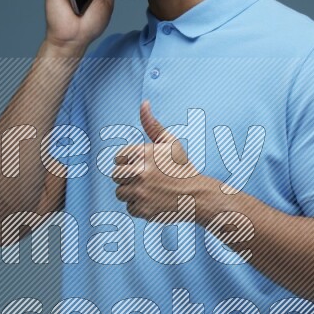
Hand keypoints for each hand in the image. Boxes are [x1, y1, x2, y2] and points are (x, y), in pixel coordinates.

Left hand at [111, 100, 207, 221]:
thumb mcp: (169, 143)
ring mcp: (140, 192)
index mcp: (143, 153)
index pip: (118, 158)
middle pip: (116, 176)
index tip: (143, 166)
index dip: (129, 163)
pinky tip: (154, 202)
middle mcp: (140, 172)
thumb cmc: (181, 167)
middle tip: (148, 180)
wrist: (197, 195)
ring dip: (133, 193)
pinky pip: (129, 208)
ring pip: (120, 193)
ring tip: (151, 191)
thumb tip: (144, 103)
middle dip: (128, 178)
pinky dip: (140, 208)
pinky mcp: (142, 209)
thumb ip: (152, 125)